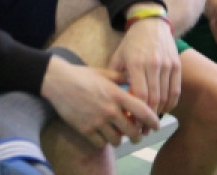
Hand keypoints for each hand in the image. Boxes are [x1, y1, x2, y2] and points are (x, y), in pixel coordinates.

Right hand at [40, 56, 156, 147]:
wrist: (58, 82)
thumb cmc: (82, 75)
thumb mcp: (105, 73)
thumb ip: (122, 78)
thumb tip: (135, 80)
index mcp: (116, 95)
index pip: (142, 110)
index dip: (153, 120)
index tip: (157, 125)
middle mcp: (109, 110)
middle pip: (132, 131)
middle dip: (137, 135)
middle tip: (137, 135)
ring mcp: (97, 121)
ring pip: (117, 140)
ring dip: (120, 139)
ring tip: (118, 134)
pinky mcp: (85, 130)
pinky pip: (101, 143)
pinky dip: (104, 141)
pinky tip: (103, 135)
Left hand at [109, 15, 181, 115]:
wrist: (151, 23)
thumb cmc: (131, 42)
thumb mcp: (118, 56)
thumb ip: (115, 77)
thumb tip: (113, 100)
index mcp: (136, 63)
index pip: (139, 94)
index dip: (137, 112)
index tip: (133, 124)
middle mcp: (153, 64)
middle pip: (153, 98)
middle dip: (148, 118)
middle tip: (143, 130)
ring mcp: (167, 64)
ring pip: (166, 96)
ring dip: (159, 112)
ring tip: (152, 122)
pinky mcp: (177, 64)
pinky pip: (176, 89)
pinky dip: (171, 103)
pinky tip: (164, 109)